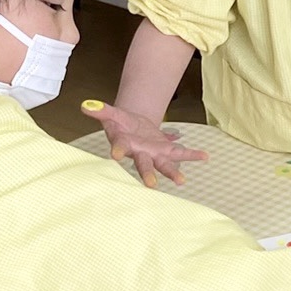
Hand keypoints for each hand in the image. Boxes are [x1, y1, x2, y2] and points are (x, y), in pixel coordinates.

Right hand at [83, 100, 206, 188]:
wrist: (134, 129)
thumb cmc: (121, 124)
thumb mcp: (112, 114)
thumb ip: (100, 110)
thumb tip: (85, 105)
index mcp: (124, 144)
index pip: (120, 147)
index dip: (118, 150)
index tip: (116, 155)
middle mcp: (139, 153)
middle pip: (143, 164)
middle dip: (148, 174)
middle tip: (151, 184)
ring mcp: (153, 154)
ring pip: (163, 165)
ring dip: (172, 173)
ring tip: (182, 181)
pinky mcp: (166, 151)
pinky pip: (180, 154)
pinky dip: (192, 155)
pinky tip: (205, 156)